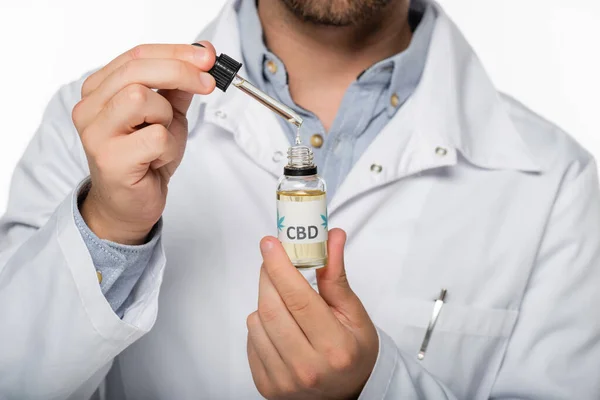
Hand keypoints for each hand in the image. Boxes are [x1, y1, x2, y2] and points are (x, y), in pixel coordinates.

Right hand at [72, 42, 216, 243]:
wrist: (131, 204)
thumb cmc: (146, 158)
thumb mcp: (167, 115)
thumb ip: (178, 86)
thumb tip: (202, 53)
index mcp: (99, 90)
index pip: (137, 56)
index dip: (176, 52)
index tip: (207, 56)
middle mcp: (89, 107)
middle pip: (136, 71)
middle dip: (180, 72)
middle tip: (209, 84)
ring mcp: (95, 133)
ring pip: (140, 98)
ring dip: (166, 117)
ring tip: (163, 138)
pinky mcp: (109, 158)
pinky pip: (154, 137)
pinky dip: (169, 147)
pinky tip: (158, 159)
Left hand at [247, 229, 378, 399]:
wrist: (348, 393)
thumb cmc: (354, 350)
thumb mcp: (353, 313)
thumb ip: (336, 275)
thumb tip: (331, 236)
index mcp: (335, 347)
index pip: (298, 299)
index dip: (280, 267)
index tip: (270, 244)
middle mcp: (307, 368)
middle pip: (272, 308)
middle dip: (268, 276)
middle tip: (272, 259)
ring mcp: (284, 381)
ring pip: (257, 322)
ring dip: (265, 301)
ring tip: (284, 301)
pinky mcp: (267, 387)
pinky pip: (251, 340)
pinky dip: (261, 324)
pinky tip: (280, 325)